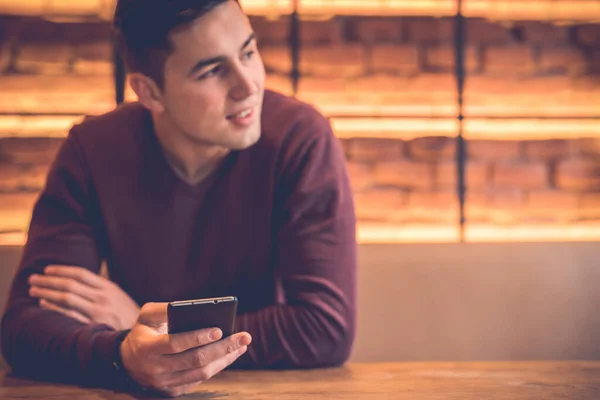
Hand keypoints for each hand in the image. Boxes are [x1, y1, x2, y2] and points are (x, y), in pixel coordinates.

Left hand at [28, 265, 139, 330]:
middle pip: (70, 284)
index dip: (62, 270)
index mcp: (109, 287)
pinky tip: (43, 304)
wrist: (142, 334)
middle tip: (33, 278)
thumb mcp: (118, 296)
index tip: (47, 269)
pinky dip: (55, 308)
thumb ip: (100, 288)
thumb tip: (77, 280)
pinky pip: (69, 315)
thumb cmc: (127, 314)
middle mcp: (102, 298)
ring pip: (67, 298)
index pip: (81, 274)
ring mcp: (97, 312)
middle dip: (49, 280)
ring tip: (33, 290)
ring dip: (47, 292)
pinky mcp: (93, 326)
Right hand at [120, 302, 250, 396]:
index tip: (219, 329)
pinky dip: (218, 367)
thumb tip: (188, 306)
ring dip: (225, 359)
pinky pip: (200, 379)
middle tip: (244, 337)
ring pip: (201, 373)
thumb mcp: (145, 315)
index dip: (197, 337)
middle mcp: (155, 369)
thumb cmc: (143, 331)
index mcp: (147, 348)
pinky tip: (231, 354)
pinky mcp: (173, 391)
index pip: (176, 344)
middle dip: (223, 348)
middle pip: (195, 360)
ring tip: (242, 345)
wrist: (128, 361)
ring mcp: (165, 383)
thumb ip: (162, 308)